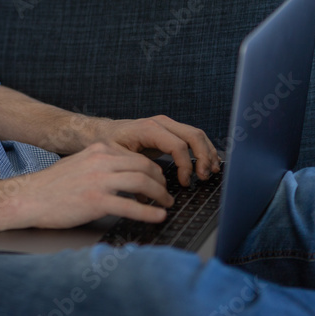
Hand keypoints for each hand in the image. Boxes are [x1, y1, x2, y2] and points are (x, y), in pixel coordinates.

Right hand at [10, 142, 174, 228]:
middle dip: (161, 182)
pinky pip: (131, 206)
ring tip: (166, 205)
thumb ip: (100, 164)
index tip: (159, 180)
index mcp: (98, 150)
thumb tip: (122, 173)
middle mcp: (101, 161)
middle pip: (144, 167)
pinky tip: (158, 217)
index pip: (136, 156)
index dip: (153, 169)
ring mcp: (99, 181)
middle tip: (167, 193)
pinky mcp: (95, 201)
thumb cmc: (51, 186)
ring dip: (160, 195)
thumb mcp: (79, 163)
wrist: (28, 197)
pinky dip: (149, 212)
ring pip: (142, 183)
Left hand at [92, 115, 220, 185]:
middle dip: (204, 157)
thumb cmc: (108, 144)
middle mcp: (161, 123)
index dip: (186, 166)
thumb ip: (133, 171)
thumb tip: (149, 192)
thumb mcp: (115, 157)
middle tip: (204, 177)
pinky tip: (208, 163)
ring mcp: (167, 125)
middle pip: (193, 136)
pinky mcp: (170, 131)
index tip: (185, 182)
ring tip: (211, 172)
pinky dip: (203, 149)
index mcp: (148, 129)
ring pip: (196, 134)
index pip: (178, 146)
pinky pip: (192, 137)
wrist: (104, 132)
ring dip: (207, 153)